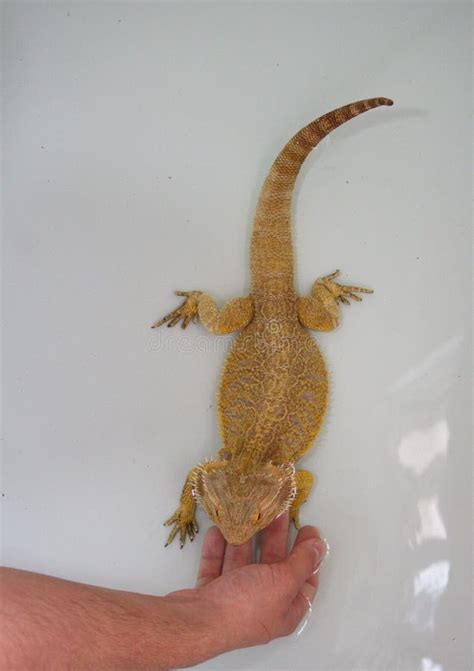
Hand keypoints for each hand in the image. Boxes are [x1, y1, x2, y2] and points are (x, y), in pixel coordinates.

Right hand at [165, 512, 327, 658]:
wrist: (196, 622)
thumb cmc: (244, 606)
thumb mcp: (283, 582)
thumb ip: (302, 562)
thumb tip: (320, 547)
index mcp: (285, 609)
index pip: (305, 580)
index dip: (309, 554)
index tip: (307, 529)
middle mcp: (261, 605)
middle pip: (273, 566)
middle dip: (276, 537)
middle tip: (277, 510)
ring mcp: (234, 598)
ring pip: (244, 561)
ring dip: (245, 537)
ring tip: (248, 513)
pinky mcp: (210, 592)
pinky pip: (217, 564)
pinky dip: (218, 547)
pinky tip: (219, 529)